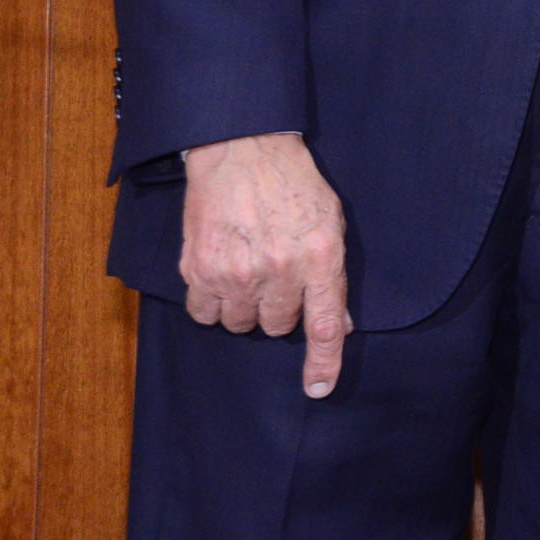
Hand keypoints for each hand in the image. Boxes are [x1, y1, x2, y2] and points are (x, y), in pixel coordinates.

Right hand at [180, 133, 350, 397]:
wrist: (242, 150)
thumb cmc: (293, 184)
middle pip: (278, 327)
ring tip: (249, 269)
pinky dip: (213, 303)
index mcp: (318, 257)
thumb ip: (333, 275)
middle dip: (279, 309)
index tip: (318, 389)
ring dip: (246, 308)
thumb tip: (341, 324)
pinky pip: (204, 313)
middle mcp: (277, 270)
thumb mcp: (330, 222)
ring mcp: (234, 272)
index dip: (323, 362)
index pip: (324, 325)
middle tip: (277, 276)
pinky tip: (221, 273)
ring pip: (241, 324)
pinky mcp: (198, 269)